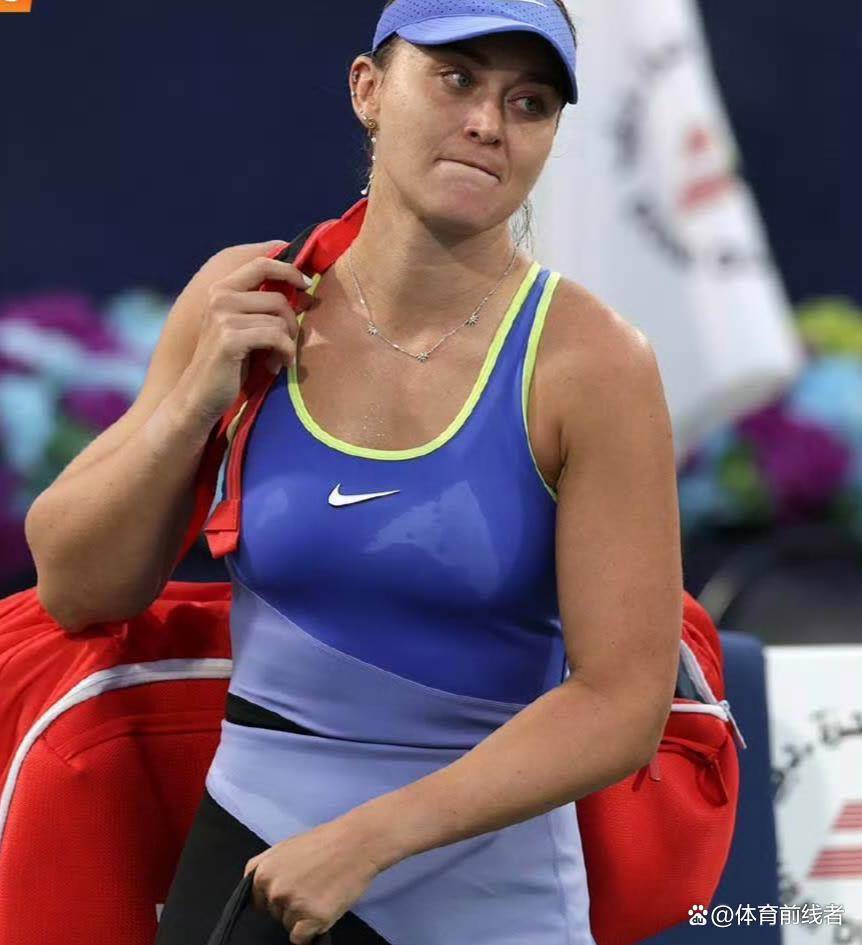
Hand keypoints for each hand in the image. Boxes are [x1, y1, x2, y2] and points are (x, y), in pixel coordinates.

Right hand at [181, 253, 315, 425]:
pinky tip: (275, 366)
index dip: (289, 270)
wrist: (198, 396)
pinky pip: (277, 337)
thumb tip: (306, 291)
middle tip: (288, 344)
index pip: (261, 264)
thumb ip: (266, 308)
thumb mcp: (246, 329)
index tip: (307, 284)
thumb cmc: (229, 364)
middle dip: (292, 323)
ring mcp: (223, 317)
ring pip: (279, 320)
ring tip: (277, 359)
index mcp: (222, 290)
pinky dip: (284, 353)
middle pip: (278, 298)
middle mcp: (220, 298)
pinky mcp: (230, 338)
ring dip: (287, 344)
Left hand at [243, 818, 382, 944]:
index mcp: (262, 872)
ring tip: (322, 892)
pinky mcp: (313, 919)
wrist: (356, 842)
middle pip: (274, 913)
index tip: (291, 889)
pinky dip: (312, 929)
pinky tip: (324, 907)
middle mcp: (274, 891)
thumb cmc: (324, 842)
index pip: (257, 901)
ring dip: (303, 916)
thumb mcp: (286, 847)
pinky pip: (301, 938)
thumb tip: (258, 892)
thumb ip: (268, 869)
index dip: (275, 897)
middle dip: (290, 905)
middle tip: (312, 885)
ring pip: (289, 925)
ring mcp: (293, 906)